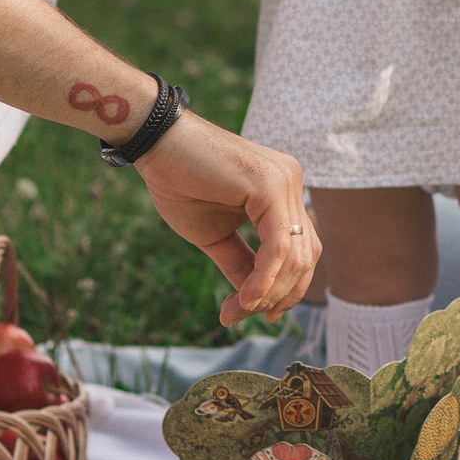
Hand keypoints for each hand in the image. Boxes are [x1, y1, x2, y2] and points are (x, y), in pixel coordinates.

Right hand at [132, 112, 317, 325]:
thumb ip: (241, 264)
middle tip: (239, 315)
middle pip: (305, 257)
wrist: (154, 145)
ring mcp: (285, 181)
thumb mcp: (215, 236)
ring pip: (295, 257)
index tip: (259, 314)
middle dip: (277, 296)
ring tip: (236, 310)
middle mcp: (292, 183)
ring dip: (268, 293)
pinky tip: (246, 299)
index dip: (286, 290)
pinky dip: (264, 279)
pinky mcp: (270, 186)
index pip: (302, 251)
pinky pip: (278, 246)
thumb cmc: (180, 183)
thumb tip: (256, 303)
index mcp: (284, 192)